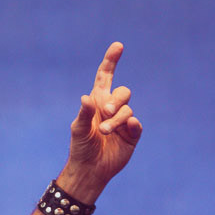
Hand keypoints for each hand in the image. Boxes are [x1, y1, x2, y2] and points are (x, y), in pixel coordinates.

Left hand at [66, 42, 143, 189]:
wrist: (90, 168)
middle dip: (116, 101)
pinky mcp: (132, 134)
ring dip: (116, 120)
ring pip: (128, 110)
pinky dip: (132, 125)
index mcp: (97, 102)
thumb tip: (86, 98)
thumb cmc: (80, 147)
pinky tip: (127, 128)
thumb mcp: (78, 129)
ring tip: (103, 131)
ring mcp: (123, 121)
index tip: (118, 46)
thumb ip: (83, 114)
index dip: (111, 61)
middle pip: (123, 92)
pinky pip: (136, 124)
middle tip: (105, 113)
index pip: (106, 77)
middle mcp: (111, 108)